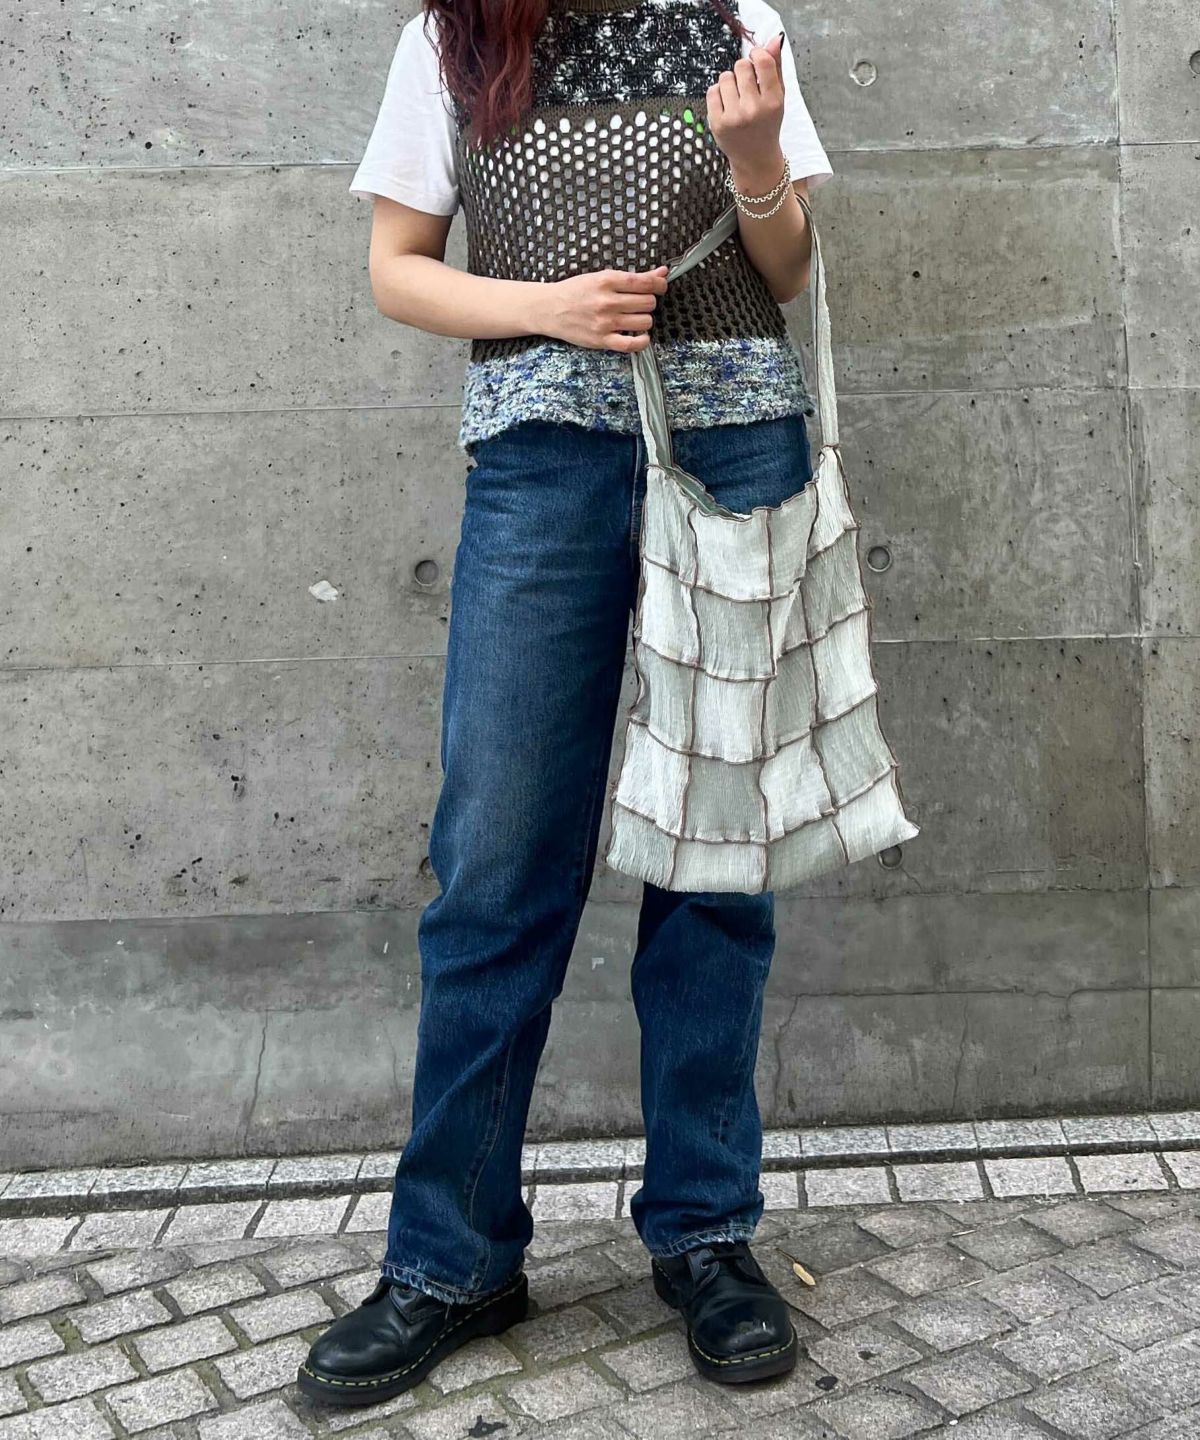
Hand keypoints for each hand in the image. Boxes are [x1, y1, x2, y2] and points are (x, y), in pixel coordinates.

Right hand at [534, 265, 669, 351]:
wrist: (549, 309)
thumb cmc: (576, 291)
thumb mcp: (602, 277)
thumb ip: (633, 277)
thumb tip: (663, 272)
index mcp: (607, 281)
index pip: (645, 282)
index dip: (659, 284)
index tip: (660, 286)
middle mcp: (607, 302)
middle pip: (648, 303)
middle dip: (649, 302)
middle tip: (640, 302)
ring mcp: (605, 323)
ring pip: (644, 322)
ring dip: (645, 320)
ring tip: (635, 317)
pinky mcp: (601, 340)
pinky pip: (631, 344)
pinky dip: (642, 341)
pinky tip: (641, 336)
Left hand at [707, 33, 786, 185]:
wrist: (755, 159)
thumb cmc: (767, 124)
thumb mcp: (778, 97)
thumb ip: (775, 68)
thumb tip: (773, 39)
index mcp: (773, 102)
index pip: (762, 61)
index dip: (756, 55)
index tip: (756, 61)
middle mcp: (753, 110)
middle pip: (741, 66)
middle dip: (743, 72)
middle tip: (747, 87)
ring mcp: (733, 117)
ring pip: (725, 77)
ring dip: (730, 83)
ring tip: (737, 98)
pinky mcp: (717, 123)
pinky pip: (712, 91)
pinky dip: (718, 94)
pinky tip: (727, 105)